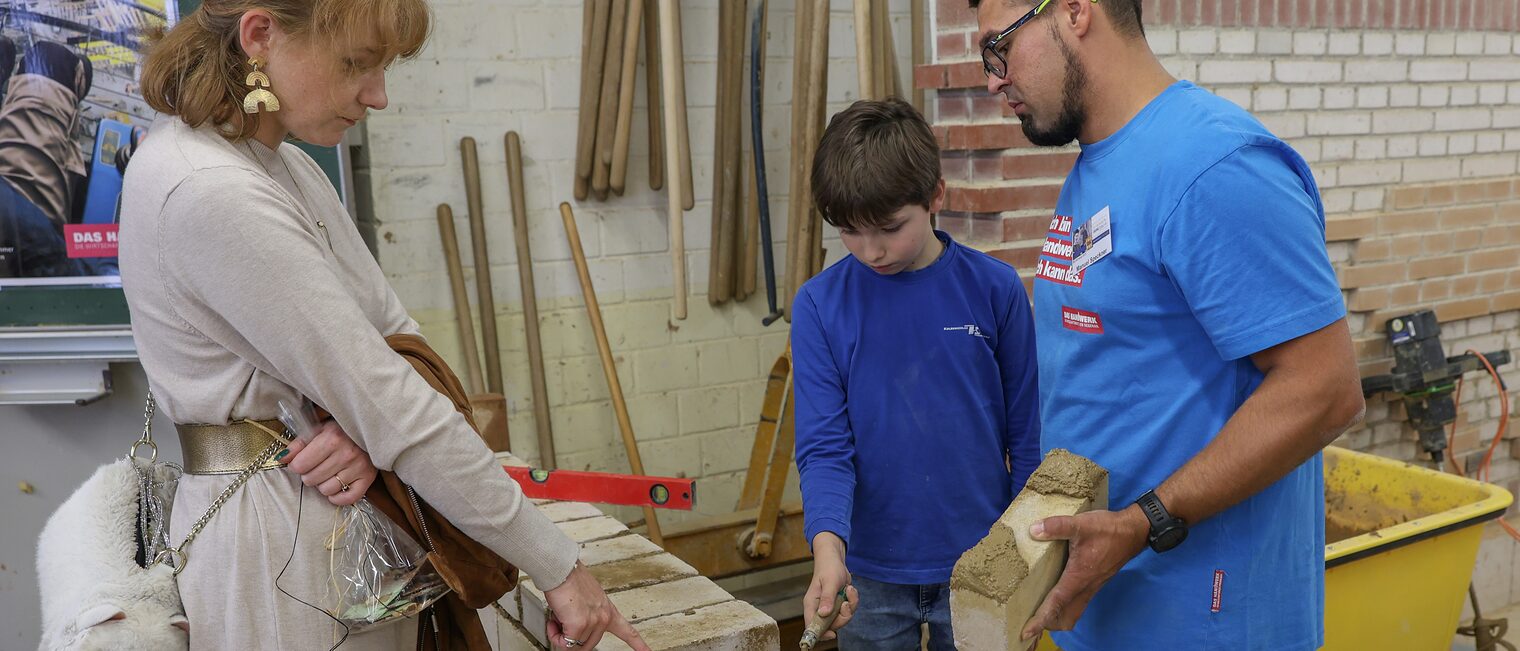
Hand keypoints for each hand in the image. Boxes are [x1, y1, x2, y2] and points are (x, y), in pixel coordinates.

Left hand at [282, 419, 376, 506]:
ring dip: (323, 484)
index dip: (297, 464)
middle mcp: (346, 454)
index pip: (299, 465)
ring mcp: (359, 467)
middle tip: (317, 466)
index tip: (302, 460)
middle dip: (309, 474)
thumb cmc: (343, 429)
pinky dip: (338, 497)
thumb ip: (299, 444)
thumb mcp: (319, 429)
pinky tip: (337, 487)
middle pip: (311, 479)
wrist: (372, 427)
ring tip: (329, 473)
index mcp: (331, 438)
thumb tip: (282, 458)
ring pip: (326, 490)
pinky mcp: (368, 478)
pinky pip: (347, 498)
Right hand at [544, 562, 648, 650]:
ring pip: (574, 645)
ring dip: (561, 634)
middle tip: (564, 621)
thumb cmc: (570, 582)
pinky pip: (564, 643)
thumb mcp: (587, 601)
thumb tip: (575, 634)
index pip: (628, 632)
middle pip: (587, 645)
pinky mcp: (579, 625)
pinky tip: (555, 621)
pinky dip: (555, 635)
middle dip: (572, 638)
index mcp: (608, 611)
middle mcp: (604, 618)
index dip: (639, 645)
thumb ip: (588, 617)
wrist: (561, 570)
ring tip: (560, 615)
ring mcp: (593, 622)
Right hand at [802, 532, 857, 641]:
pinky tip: (850, 589)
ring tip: (849, 590)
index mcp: (812, 604)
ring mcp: (829, 608)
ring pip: (842, 618)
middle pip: (831, 625)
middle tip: (846, 603)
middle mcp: (819, 609)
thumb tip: (823, 614)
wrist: (835, 561)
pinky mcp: (838, 605)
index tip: (833, 634)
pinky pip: (848, 611)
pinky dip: (853, 601)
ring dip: (850, 606)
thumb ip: (827, 598)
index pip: (811, 625)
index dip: (820, 634)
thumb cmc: (829, 569)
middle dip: (843, 616)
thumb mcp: (830, 582)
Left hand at [1020, 504, 1149, 641]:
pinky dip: (1065, 606)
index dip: (1041, 619)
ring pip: (1073, 611)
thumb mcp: (1081, 524)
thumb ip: (1057, 526)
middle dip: (1048, 623)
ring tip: (1038, 612)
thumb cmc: (1108, 531)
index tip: (1027, 632)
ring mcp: (1091, 586)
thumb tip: (1034, 530)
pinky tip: (1055, 594)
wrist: (1132, 533)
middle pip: (1065, 616)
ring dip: (1057, 616)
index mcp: (1078, 577)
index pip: (1056, 603)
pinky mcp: (1094, 582)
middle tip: (1030, 621)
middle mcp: (1085, 587)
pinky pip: (1078, 602)